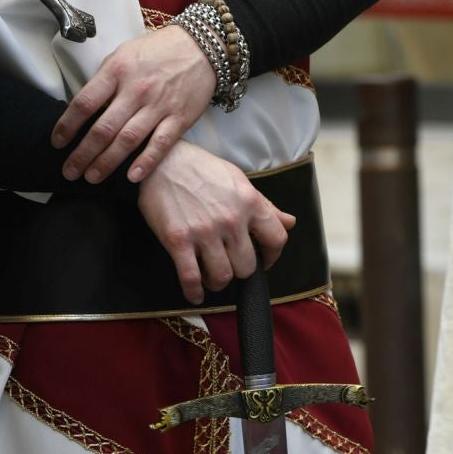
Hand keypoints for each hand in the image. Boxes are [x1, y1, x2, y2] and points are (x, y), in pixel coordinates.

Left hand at [52, 25, 217, 182]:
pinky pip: (160, 145)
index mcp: (117, 71)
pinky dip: (146, 162)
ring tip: (91, 177)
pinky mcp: (179, 118)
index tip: (57, 143)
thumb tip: (86, 106)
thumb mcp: (124, 53)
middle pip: (103, 128)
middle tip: (69, 171)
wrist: (203, 46)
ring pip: (128, 140)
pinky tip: (131, 176)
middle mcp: (136, 89)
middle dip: (82, 154)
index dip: (67, 126)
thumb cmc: (159, 50)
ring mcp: (159, 105)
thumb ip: (105, 78)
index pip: (84, 103)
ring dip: (107, 163)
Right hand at [133, 141, 294, 303]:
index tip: (264, 261)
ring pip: (222, 276)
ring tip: (212, 276)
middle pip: (247, 266)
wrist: (162, 160)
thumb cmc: (201, 169)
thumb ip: (265, 205)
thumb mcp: (238, 180)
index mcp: (249, 202)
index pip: (276, 239)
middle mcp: (230, 219)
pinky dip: (194, 292)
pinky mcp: (178, 240)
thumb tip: (290, 222)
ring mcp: (204, 231)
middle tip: (231, 266)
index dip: (272, 256)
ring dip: (218, 282)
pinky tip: (195, 293)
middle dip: (240, 271)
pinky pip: (191, 278)